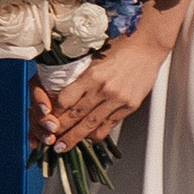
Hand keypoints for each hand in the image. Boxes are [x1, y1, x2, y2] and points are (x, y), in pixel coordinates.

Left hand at [31, 31, 167, 150]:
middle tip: (50, 141)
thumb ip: (81, 75)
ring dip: (76, 138)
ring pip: (91, 124)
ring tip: (64, 147)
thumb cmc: (120, 46)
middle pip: (76, 115)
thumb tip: (63, 91)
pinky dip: (98, 133)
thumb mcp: (94, 56)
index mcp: (91, 74)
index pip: (65, 99)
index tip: (46, 118)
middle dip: (61, 130)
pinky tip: (89, 139)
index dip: (54, 112)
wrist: (147, 46)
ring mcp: (117, 99)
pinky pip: (110, 124)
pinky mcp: (129, 105)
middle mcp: (103, 88)